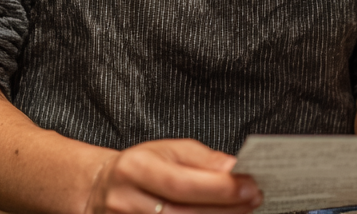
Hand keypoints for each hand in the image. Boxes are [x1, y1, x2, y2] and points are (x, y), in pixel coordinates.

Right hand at [87, 138, 262, 213]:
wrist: (102, 190)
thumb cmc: (140, 167)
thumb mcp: (166, 150)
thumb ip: (201, 158)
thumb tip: (233, 167)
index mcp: (135, 168)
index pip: (181, 183)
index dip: (218, 188)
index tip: (250, 185)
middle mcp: (127, 202)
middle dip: (226, 209)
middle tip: (254, 199)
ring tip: (242, 211)